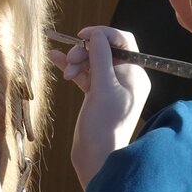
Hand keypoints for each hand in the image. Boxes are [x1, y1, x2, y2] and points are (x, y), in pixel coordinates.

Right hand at [49, 26, 150, 188]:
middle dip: (85, 51)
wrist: (96, 157)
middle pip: (105, 50)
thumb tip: (97, 36)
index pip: (123, 41)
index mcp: (135, 74)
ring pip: (92, 61)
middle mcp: (125, 78)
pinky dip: (72, 68)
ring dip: (77, 61)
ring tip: (66, 71)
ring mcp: (110, 87)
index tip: (83, 35)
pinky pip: (85, 74)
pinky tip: (56, 60)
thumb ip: (101, 58)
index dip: (103, 34)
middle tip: (72, 59)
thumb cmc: (104, 125)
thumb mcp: (103, 87)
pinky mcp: (96, 95)